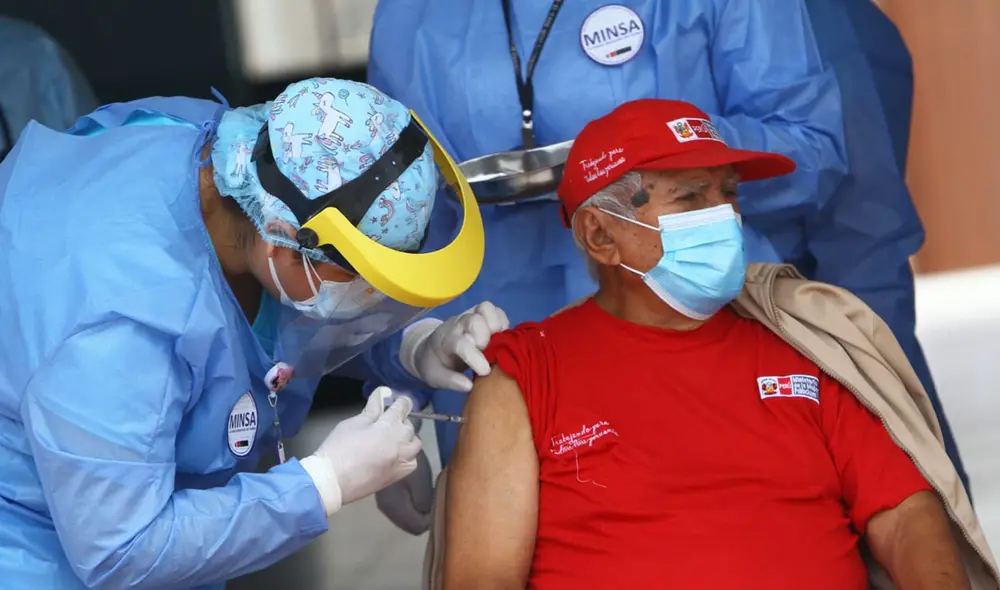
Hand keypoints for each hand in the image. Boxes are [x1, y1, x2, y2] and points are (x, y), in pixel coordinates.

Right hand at [300, 387, 421, 514]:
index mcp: (388, 427)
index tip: (399, 400)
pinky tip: (398, 454)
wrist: (332, 482)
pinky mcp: (397, 476)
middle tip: (387, 420)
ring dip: (407, 437)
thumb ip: (371, 410)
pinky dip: (409, 456)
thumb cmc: (338, 448)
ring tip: (394, 437)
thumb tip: (382, 394)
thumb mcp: (352, 424)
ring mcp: (401, 461)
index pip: (402, 408)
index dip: (401, 401)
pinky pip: (412, 462)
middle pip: (409, 426)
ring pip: (415, 444)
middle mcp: (400, 443)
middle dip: (401, 420)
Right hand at [375, 446, 433, 534]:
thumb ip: (424, 504)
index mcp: (396, 508)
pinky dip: (413, 505)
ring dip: (419, 511)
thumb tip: (427, 517)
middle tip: (435, 501)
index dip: (431, 520)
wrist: (392, 444)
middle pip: (411, 525)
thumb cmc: (410, 462)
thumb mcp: (421, 483)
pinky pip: (404, 510)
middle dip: (425, 517)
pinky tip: (419, 493)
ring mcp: (387, 504)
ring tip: (428, 496)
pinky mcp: (388, 496)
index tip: (438, 506)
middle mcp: (388, 510)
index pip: (417, 528)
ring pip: (407, 518)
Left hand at [400, 302, 510, 390]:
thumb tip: (469, 385)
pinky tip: (501, 338)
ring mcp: (470, 315)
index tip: (484, 371)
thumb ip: (450, 381)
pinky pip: (496, 311)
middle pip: (474, 320)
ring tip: (497, 343)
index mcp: (445, 340)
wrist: (430, 347)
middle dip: (485, 337)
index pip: (461, 343)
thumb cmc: (435, 363)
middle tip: (488, 354)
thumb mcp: (435, 377)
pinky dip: (503, 322)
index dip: (474, 357)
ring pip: (486, 309)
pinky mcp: (481, 314)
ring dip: (496, 326)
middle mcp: (458, 324)